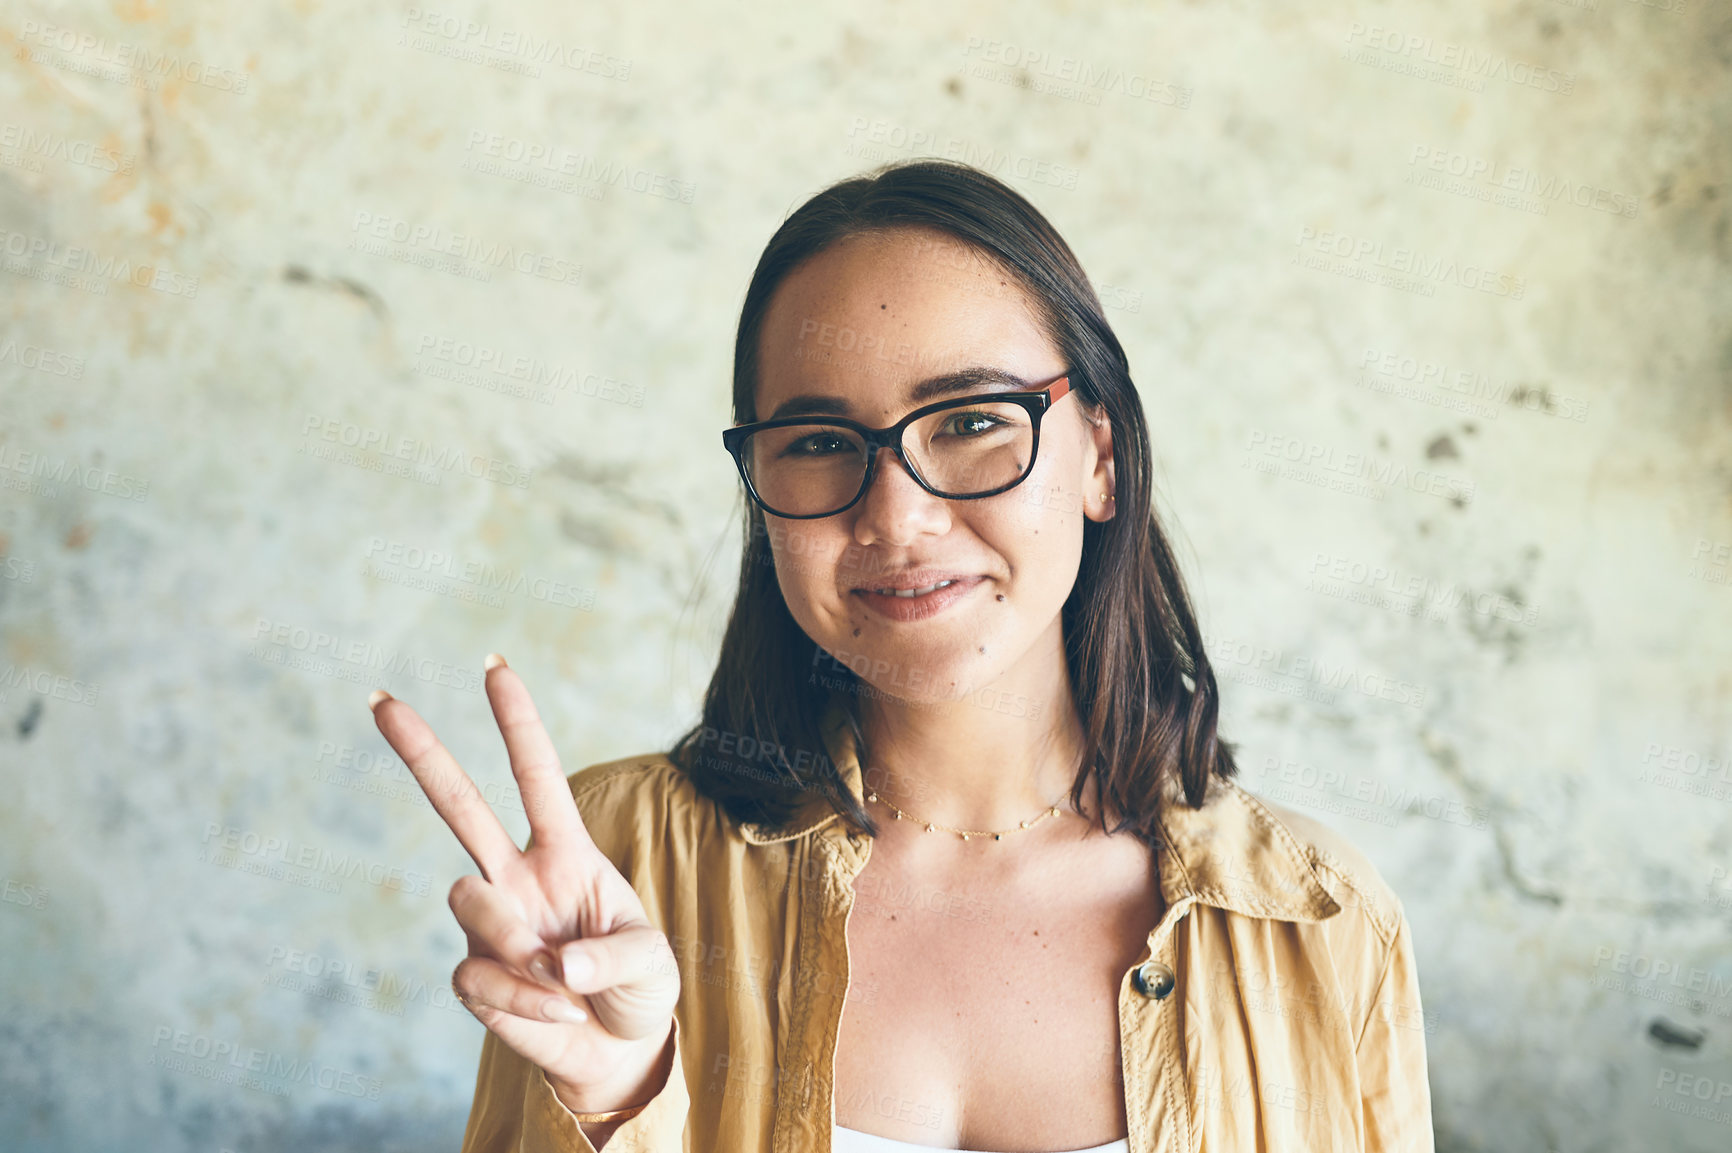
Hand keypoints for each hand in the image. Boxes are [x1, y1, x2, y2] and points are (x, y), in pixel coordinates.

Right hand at [368, 654, 679, 1108]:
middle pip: (460, 806)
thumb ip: (612, 955)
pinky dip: (523, 1001)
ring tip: (560, 979)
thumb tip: (554, 962)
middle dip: (421, 753)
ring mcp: (491, 925)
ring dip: (516, 941)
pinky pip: (478, 976)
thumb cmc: (638, 990)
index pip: (537, 776)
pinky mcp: (473, 978)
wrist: (617, 1054)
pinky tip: (555, 1013)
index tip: (494, 666)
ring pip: (468, 899)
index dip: (517, 723)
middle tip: (380, 699)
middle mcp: (518, 877)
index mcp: (567, 853)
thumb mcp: (652, 963)